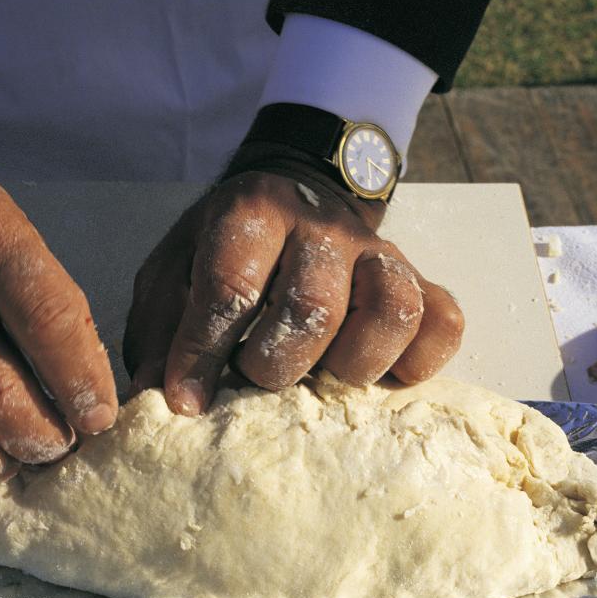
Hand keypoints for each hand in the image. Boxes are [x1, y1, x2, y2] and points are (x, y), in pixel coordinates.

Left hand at [123, 143, 463, 414]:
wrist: (296, 194)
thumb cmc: (226, 251)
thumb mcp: (174, 272)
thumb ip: (160, 330)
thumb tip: (153, 399)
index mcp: (254, 215)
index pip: (232, 287)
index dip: (204, 353)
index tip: (187, 403)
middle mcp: (323, 229)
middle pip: (313, 307)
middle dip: (277, 364)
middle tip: (258, 378)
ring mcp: (380, 254)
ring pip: (392, 310)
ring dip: (354, 363)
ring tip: (325, 379)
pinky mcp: (421, 282)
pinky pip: (443, 325)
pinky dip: (417, 361)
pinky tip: (381, 375)